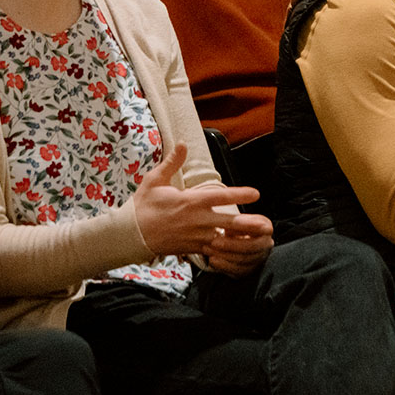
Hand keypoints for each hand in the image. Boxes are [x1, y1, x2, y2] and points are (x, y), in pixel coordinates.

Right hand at [133, 144, 268, 257]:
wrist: (129, 235)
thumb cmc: (142, 206)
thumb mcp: (154, 181)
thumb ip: (171, 163)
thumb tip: (182, 143)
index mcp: (190, 202)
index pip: (220, 196)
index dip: (239, 194)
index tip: (256, 193)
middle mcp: (197, 220)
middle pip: (228, 222)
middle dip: (248, 223)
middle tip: (266, 224)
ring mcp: (196, 236)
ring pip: (224, 238)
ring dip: (241, 239)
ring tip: (260, 239)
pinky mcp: (193, 248)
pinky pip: (214, 250)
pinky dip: (227, 250)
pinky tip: (240, 250)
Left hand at [203, 218, 273, 277]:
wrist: (231, 240)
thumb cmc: (233, 226)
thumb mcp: (235, 219)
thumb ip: (234, 220)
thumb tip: (229, 223)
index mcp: (266, 228)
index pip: (259, 229)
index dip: (244, 228)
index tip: (226, 229)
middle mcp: (266, 244)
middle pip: (251, 247)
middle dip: (231, 245)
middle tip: (214, 242)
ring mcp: (259, 259)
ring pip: (243, 260)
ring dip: (224, 255)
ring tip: (208, 249)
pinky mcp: (249, 270)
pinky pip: (238, 271)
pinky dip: (223, 266)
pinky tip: (212, 260)